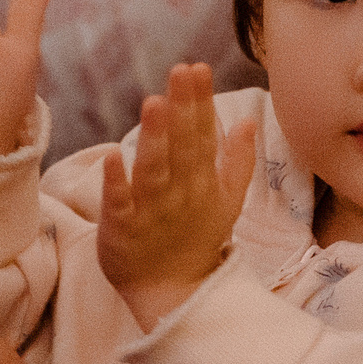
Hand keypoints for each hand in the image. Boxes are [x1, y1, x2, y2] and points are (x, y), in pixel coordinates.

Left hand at [97, 63, 256, 329]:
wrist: (172, 295)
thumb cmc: (195, 241)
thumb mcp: (226, 202)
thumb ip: (237, 161)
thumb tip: (249, 120)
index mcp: (202, 182)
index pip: (202, 135)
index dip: (200, 102)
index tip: (198, 68)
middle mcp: (180, 193)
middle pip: (182, 146)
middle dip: (182, 108)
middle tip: (181, 71)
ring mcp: (151, 210)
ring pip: (154, 170)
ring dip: (154, 138)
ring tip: (154, 102)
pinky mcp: (122, 228)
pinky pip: (120, 203)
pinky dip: (118, 181)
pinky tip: (113, 155)